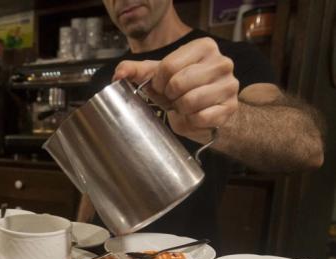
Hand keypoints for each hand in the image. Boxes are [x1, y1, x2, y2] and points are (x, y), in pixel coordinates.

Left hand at [113, 38, 239, 143]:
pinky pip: (201, 118)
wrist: (203, 109)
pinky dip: (191, 121)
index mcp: (203, 47)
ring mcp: (229, 85)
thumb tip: (118, 75)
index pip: (168, 66)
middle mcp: (221, 63)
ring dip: (180, 109)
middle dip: (169, 96)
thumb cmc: (180, 89)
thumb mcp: (157, 76)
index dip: (158, 83)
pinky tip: (194, 116)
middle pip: (179, 83)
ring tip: (184, 106)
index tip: (162, 87)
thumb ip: (135, 71)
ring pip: (190, 102)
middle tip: (174, 98)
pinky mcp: (230, 108)